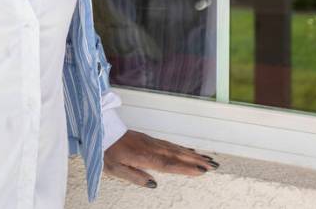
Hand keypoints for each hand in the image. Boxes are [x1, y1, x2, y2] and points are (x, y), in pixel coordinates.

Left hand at [103, 130, 218, 188]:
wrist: (102, 132)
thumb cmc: (107, 152)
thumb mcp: (116, 170)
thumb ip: (136, 177)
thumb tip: (154, 184)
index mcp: (144, 157)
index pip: (168, 164)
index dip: (185, 168)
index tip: (201, 171)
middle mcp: (151, 148)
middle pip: (177, 155)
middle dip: (196, 160)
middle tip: (214, 165)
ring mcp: (152, 142)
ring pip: (176, 148)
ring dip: (193, 154)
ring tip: (208, 160)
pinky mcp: (150, 139)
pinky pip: (170, 144)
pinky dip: (182, 148)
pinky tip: (189, 150)